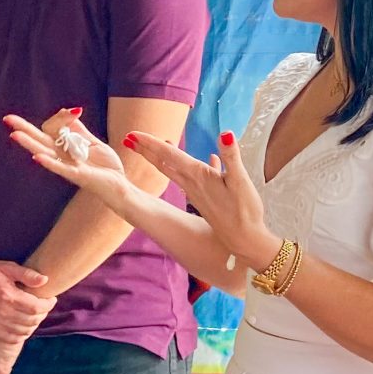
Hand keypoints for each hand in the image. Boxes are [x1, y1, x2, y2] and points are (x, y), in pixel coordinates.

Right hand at [0, 255, 52, 343]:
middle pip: (32, 320)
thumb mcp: (7, 267)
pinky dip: (23, 333)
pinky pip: (13, 338)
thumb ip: (27, 274)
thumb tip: (45, 280)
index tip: (52, 299)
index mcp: (8, 296)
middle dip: (43, 313)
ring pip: (24, 331)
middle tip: (44, 306)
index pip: (36, 307)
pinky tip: (24, 323)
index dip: (48, 304)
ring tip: (35, 313)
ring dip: (34, 323)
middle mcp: (1, 312)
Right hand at [4, 110, 132, 203]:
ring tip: (14, 135)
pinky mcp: (76, 175)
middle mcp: (61, 155)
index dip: (60, 117)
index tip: (75, 111)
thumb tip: (68, 112)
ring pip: (44, 152)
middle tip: (7, 118)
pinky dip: (48, 162)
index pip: (53, 128)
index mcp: (64, 146)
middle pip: (39, 139)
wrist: (120, 183)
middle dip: (24, 128)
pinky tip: (37, 158)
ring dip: (29, 144)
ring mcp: (66, 165)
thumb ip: (79, 130)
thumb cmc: (105, 165)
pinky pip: (59, 168)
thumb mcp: (93, 143)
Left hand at [121, 128, 278, 272]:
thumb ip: (231, 156)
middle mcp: (192, 184)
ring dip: (161, 157)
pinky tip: (210, 159)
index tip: (132, 134)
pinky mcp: (203, 199)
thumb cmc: (243, 212)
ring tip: (152, 148)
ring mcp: (196, 192)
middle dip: (146, 150)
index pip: (169, 155)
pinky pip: (189, 177)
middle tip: (128, 138)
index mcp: (197, 176)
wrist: (244, 240)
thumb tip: (225, 132)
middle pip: (163, 163)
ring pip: (172, 171)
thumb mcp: (240, 181)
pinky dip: (189, 166)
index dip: (150, 143)